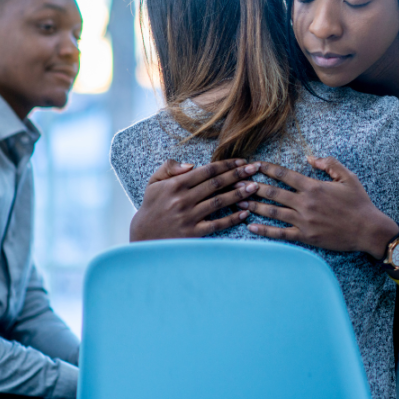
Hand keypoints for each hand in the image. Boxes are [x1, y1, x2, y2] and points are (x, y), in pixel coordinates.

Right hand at [130, 158, 260, 241]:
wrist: (143, 236)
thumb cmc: (151, 207)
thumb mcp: (154, 183)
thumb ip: (169, 168)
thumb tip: (191, 164)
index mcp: (176, 185)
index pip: (207, 171)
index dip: (226, 165)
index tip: (242, 161)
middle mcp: (183, 199)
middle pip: (216, 184)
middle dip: (238, 175)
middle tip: (255, 169)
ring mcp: (189, 216)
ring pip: (219, 202)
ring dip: (238, 194)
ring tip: (254, 187)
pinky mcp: (193, 232)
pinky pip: (217, 224)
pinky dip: (232, 219)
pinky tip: (245, 213)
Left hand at [242, 157, 398, 256]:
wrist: (367, 229)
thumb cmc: (359, 202)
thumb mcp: (348, 177)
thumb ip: (329, 164)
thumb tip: (310, 158)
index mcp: (314, 187)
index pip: (285, 175)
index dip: (268, 169)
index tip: (255, 165)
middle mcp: (305, 203)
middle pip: (274, 192)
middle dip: (254, 186)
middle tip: (238, 182)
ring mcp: (304, 221)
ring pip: (273, 212)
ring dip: (254, 206)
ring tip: (239, 201)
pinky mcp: (305, 236)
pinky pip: (280, 233)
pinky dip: (264, 230)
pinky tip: (251, 227)